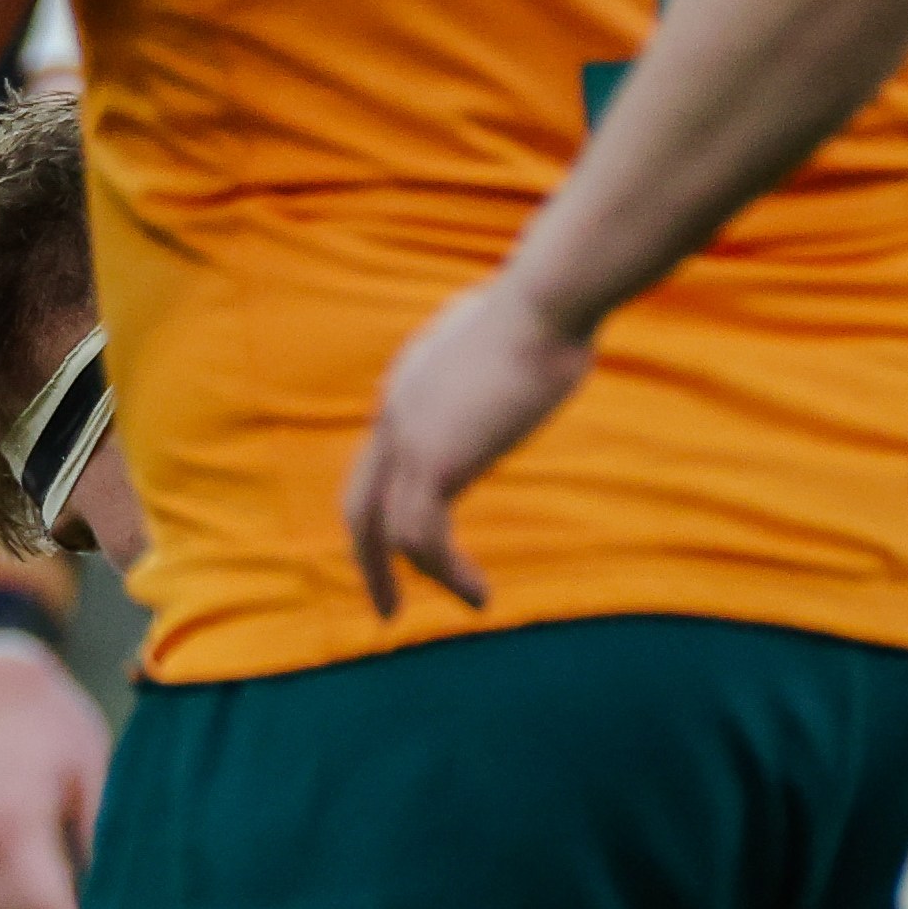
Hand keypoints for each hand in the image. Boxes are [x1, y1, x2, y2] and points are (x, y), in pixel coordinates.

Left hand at [341, 271, 588, 618]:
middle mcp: (393, 417)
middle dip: (370, 561)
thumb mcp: (506, 335)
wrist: (546, 300)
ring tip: (471, 601)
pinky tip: (480, 595)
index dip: (389, 511)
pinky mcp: (436, 462)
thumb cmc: (547, 306)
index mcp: (405, 389)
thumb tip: (532, 352)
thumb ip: (496, 359)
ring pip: (390, 533)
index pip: (377, 466)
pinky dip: (449, 574)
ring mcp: (407, 440)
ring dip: (427, 577)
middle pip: (360, 506)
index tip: (413, 546)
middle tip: (387, 608)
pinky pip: (425, 539)